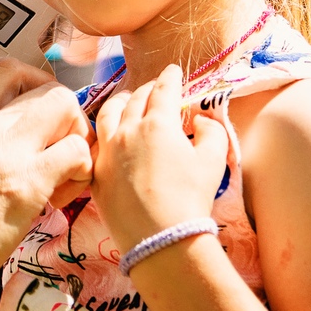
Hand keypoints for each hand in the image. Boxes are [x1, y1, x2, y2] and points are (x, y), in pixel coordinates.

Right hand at [0, 58, 91, 310]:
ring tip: (63, 177)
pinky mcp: (25, 185)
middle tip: (60, 151)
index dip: (37, 84)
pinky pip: (77, 153)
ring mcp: (4, 153)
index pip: (5, 70)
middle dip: (66, 118)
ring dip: (78, 141)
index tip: (42, 114)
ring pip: (67, 107)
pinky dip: (82, 171)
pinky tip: (61, 197)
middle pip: (48, 88)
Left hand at [90, 65, 229, 252]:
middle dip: (148, 89)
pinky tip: (110, 134)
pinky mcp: (97, 173)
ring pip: (108, 114)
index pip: (164, 89)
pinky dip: (105, 132)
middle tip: (157, 89)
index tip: (174, 71)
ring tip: (127, 102)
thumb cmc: (191, 198)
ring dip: (120, 103)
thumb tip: (202, 120)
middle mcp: (128, 130)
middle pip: (135, 98)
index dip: (171, 77)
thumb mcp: (213, 159)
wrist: (161, 239)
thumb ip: (211, 130)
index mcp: (158, 123)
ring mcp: (108, 152)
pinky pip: (97, 143)